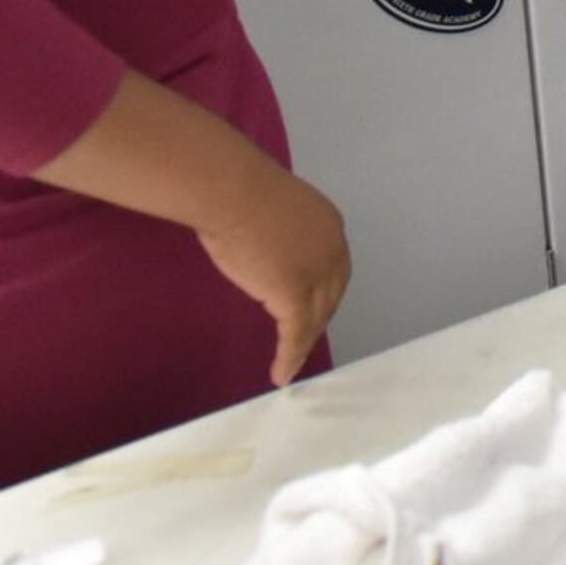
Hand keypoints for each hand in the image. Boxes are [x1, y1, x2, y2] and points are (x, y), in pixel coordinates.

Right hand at [196, 161, 350, 386]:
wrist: (232, 192)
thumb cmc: (240, 191)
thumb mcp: (272, 209)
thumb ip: (278, 230)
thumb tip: (263, 240)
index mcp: (329, 225)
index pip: (333, 269)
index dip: (324, 293)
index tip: (311, 311)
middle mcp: (333, 250)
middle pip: (330, 296)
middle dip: (317, 321)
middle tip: (301, 342)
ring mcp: (316, 274)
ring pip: (315, 319)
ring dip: (303, 344)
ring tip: (291, 364)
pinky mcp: (295, 295)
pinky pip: (295, 335)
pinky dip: (289, 357)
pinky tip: (281, 373)